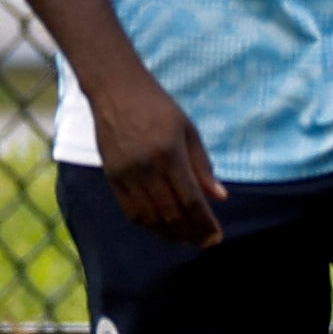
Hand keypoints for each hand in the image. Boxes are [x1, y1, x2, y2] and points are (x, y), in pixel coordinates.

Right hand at [88, 73, 227, 248]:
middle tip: (204, 242)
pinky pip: (131, 211)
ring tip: (187, 239)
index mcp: (170, 154)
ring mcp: (126, 174)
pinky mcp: (112, 177)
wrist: (116, 91)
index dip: (205, 224)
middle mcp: (146, 168)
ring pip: (150, 218)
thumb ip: (203, 166)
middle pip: (171, 215)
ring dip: (170, 234)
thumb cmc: (159, 107)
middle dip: (191, 233)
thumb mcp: (188, 131)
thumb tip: (220, 197)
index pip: (191, 201)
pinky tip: (162, 228)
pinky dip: (148, 225)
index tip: (216, 238)